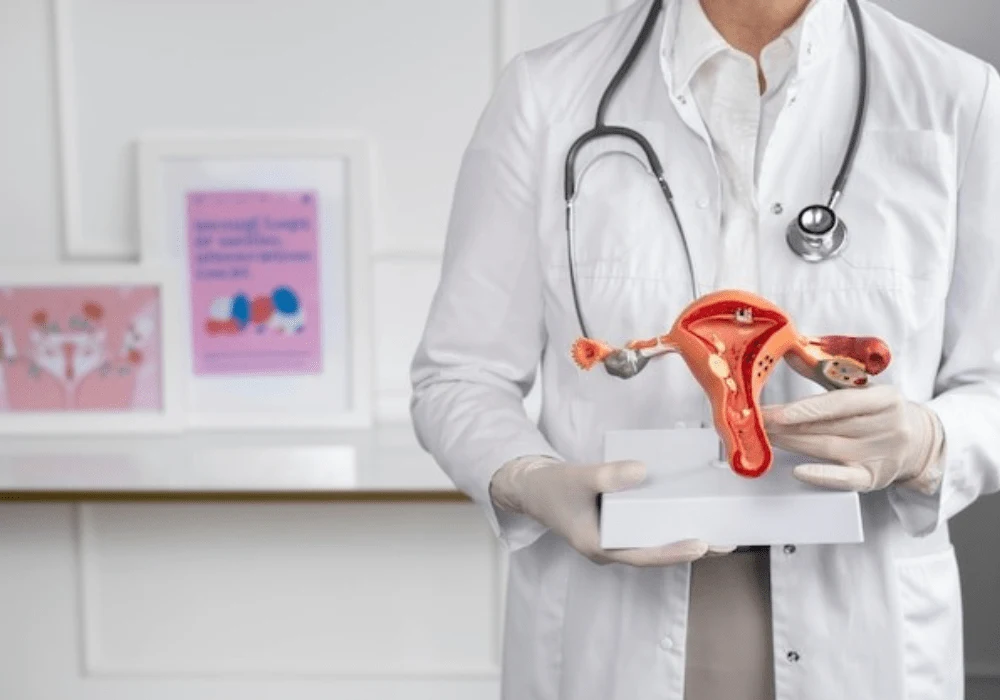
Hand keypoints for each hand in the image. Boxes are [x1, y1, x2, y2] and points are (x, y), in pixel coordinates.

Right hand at [490, 456, 733, 565]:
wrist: (531, 488)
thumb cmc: (551, 488)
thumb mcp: (578, 478)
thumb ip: (607, 476)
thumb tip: (642, 471)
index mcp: (599, 547)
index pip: (643, 555)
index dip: (673, 552)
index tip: (701, 544)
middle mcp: (611, 548)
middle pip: (657, 553)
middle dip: (691, 549)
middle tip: (726, 542)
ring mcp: (615, 539)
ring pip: (656, 544)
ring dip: (685, 538)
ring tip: (719, 532)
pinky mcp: (618, 527)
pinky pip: (649, 530)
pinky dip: (670, 524)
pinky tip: (689, 513)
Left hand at [762, 385, 943, 493]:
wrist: (919, 441)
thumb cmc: (880, 411)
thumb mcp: (861, 387)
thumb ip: (824, 372)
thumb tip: (790, 352)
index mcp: (885, 398)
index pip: (841, 403)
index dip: (807, 408)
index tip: (777, 412)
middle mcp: (887, 427)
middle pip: (828, 427)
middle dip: (786, 424)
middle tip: (757, 421)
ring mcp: (881, 455)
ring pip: (828, 449)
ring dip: (791, 443)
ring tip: (765, 436)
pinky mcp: (875, 478)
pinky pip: (846, 479)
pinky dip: (821, 476)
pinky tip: (798, 471)